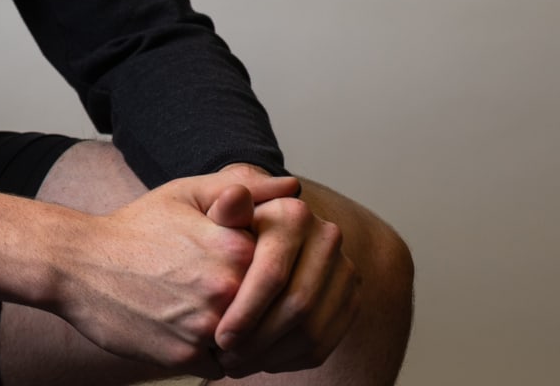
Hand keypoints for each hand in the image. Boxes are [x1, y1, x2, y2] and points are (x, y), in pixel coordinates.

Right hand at [49, 168, 287, 377]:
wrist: (75, 264)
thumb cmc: (134, 228)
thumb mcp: (185, 196)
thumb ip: (244, 190)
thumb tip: (292, 186)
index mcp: (234, 247)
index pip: (279, 270)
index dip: (258, 270)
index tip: (233, 265)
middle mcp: (225, 290)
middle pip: (262, 309)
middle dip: (247, 305)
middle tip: (213, 291)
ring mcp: (204, 326)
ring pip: (245, 341)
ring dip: (232, 333)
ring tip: (199, 310)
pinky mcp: (184, 357)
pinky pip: (218, 365)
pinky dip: (207, 353)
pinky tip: (183, 328)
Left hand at [207, 168, 362, 376]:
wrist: (251, 232)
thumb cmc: (216, 224)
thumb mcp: (209, 209)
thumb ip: (220, 209)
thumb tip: (235, 195)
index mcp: (293, 213)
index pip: (273, 275)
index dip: (245, 312)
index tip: (219, 338)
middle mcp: (327, 237)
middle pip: (298, 305)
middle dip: (259, 340)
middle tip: (226, 359)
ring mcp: (344, 269)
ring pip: (314, 329)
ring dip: (273, 355)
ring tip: (237, 364)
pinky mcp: (350, 299)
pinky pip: (325, 342)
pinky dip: (290, 359)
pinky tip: (259, 361)